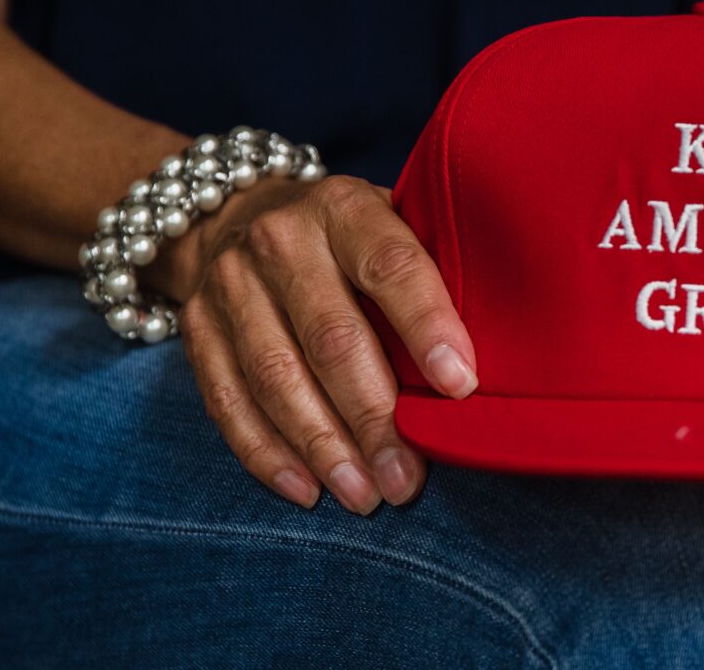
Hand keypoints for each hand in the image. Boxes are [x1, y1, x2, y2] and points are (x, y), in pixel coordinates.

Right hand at [159, 175, 477, 512]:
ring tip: (365, 495)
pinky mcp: (198, 327)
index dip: (426, 325)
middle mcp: (280, 239)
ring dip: (323, 445)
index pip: (390, 265)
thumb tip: (505, 354)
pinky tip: (307, 490)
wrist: (238, 213)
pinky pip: (227, 399)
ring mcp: (230, 283)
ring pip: (275, 376)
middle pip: (331, 336)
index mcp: (344, 207)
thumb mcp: (392, 224)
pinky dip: (266, 452)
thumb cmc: (349, 239)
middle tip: (408, 478)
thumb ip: (432, 271)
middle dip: (374, 416)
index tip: (460, 387)